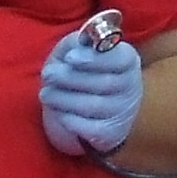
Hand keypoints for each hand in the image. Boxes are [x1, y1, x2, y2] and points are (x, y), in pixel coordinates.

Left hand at [39, 31, 143, 155]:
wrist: (97, 109)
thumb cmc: (86, 72)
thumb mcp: (81, 50)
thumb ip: (79, 43)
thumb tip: (77, 45)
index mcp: (127, 61)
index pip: (120, 59)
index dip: (94, 59)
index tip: (69, 57)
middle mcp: (131, 87)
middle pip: (104, 83)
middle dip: (70, 78)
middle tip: (47, 74)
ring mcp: (122, 112)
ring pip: (93, 106)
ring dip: (64, 99)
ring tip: (45, 94)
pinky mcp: (110, 134)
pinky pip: (88, 128)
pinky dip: (69, 120)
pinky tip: (58, 112)